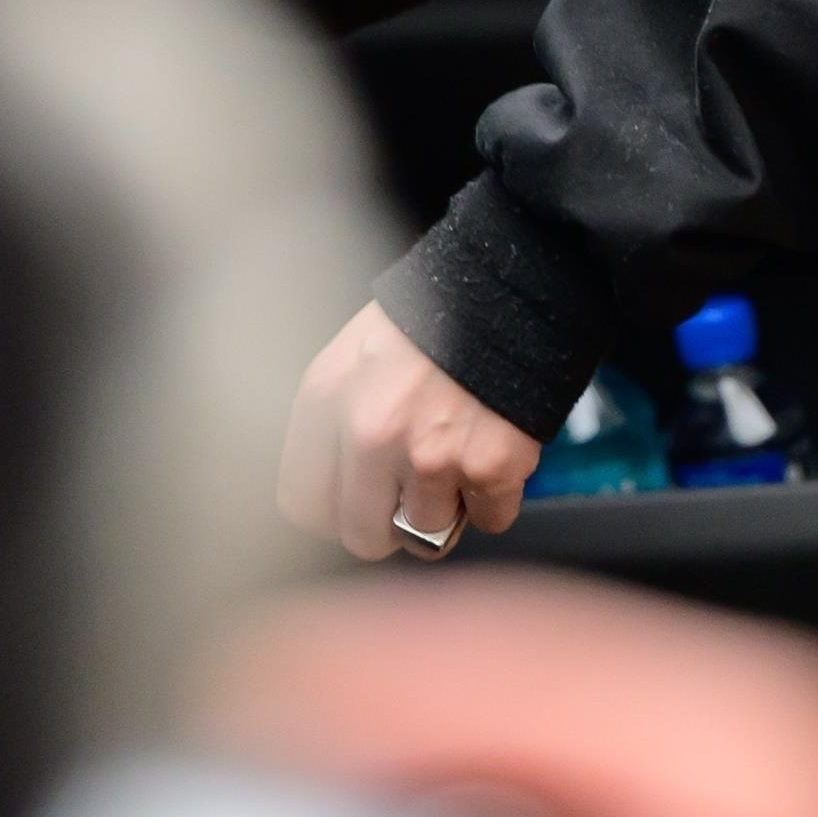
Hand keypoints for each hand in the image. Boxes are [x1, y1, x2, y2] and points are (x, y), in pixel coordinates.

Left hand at [279, 302, 541, 560]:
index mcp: (326, 399)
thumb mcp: (357, 349)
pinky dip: (497, 497)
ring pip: (429, 534)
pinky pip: (490, 519)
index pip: (302, 505)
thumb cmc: (437, 309)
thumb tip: (336, 486)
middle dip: (389, 524)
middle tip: (411, 492)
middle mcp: (369, 433)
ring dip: (446, 506)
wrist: (515, 280)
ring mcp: (431, 455)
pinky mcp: (491, 466)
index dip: (335, 510)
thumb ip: (334, 418)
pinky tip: (495, 450)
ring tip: (458, 456)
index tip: (356, 501)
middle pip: (364, 536)